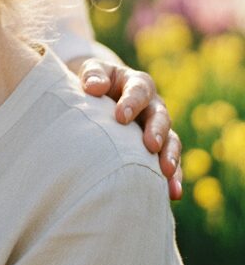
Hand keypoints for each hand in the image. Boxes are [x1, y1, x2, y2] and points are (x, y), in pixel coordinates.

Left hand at [76, 59, 182, 199]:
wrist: (102, 91)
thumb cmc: (95, 81)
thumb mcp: (92, 71)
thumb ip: (93, 75)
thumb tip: (93, 87)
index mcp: (137, 84)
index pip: (139, 91)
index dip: (131, 102)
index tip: (119, 116)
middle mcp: (153, 106)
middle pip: (160, 117)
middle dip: (157, 131)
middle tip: (151, 145)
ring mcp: (158, 128)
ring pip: (171, 141)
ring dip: (171, 157)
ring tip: (166, 173)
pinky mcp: (158, 149)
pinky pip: (169, 162)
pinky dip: (173, 177)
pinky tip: (172, 193)